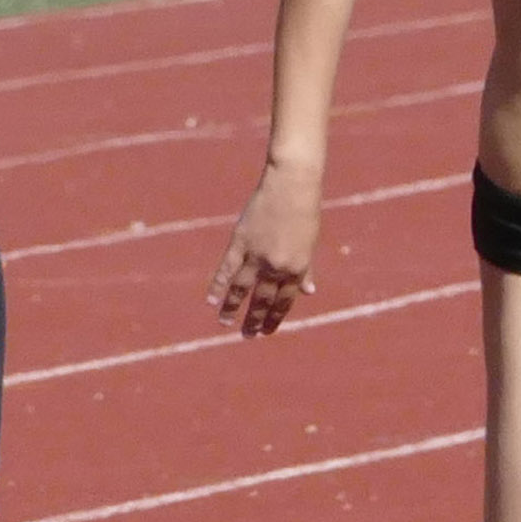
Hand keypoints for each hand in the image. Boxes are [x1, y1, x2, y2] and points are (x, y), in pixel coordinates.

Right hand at [211, 161, 323, 336]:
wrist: (292, 186)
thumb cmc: (304, 212)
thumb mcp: (309, 244)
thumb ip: (306, 269)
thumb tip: (309, 292)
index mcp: (296, 268)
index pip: (284, 301)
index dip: (275, 317)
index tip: (267, 330)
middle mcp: (277, 266)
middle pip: (263, 300)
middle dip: (255, 320)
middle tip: (247, 335)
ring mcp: (257, 255)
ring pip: (242, 289)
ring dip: (233, 308)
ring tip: (225, 323)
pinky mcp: (241, 242)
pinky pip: (227, 268)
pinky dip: (218, 285)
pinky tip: (211, 299)